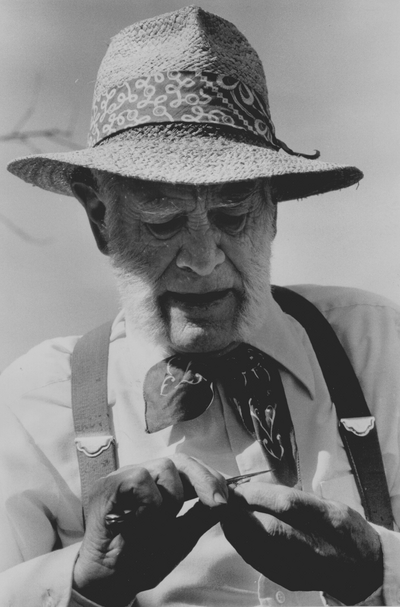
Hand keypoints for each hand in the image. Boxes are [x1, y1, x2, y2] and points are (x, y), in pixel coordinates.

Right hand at [73, 455, 227, 605]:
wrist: (110, 581)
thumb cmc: (141, 559)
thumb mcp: (180, 536)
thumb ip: (200, 516)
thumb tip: (226, 500)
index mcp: (157, 484)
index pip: (188, 466)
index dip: (209, 477)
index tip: (225, 499)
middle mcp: (141, 474)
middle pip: (181, 460)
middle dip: (205, 480)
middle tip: (218, 503)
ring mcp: (123, 476)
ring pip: (164, 467)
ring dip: (171, 500)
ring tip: (156, 524)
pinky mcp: (108, 484)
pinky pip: (141, 479)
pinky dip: (149, 503)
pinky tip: (139, 521)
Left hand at [221, 482, 382, 604]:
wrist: (360, 570)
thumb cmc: (344, 530)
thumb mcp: (329, 503)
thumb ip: (296, 496)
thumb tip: (256, 485)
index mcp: (330, 520)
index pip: (289, 505)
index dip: (258, 495)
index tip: (240, 485)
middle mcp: (317, 548)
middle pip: (271, 530)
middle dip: (242, 512)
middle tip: (225, 497)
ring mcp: (302, 568)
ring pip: (260, 549)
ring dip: (236, 528)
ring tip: (223, 511)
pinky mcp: (288, 580)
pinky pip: (258, 561)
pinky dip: (241, 543)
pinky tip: (232, 529)